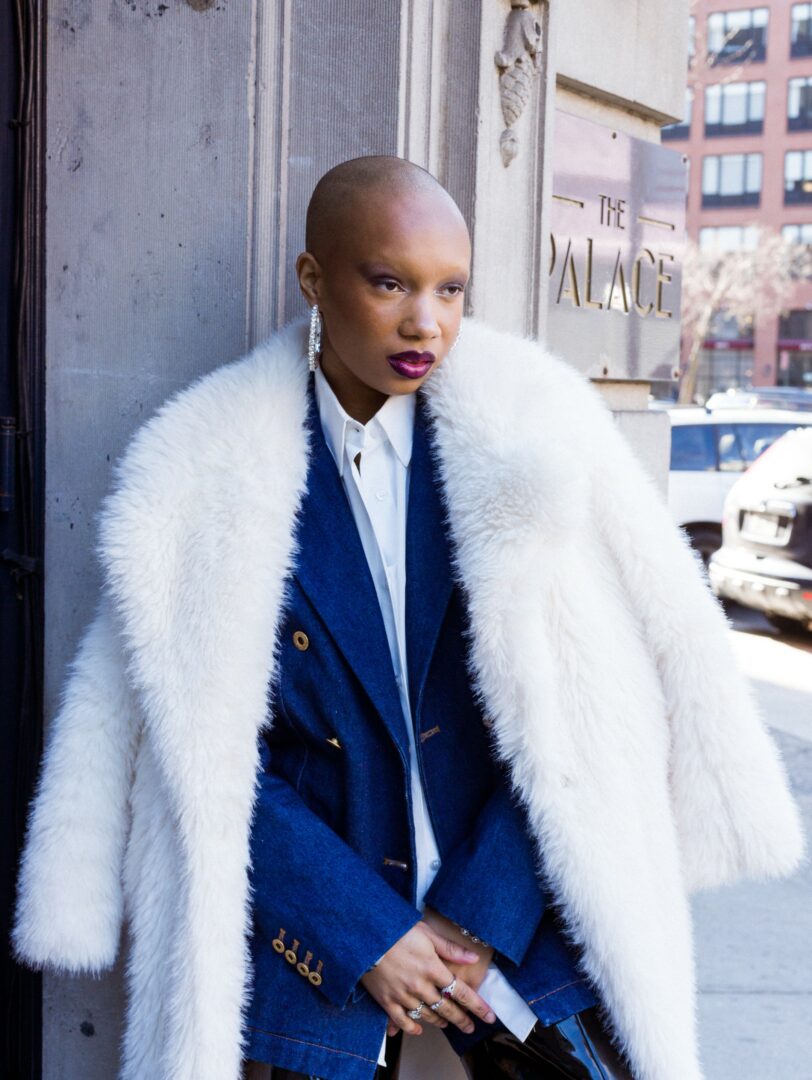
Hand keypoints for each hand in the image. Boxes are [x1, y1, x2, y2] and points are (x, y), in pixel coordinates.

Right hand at [360, 920, 496, 1038]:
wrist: (365, 936)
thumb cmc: (396, 930)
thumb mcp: (426, 933)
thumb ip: (450, 948)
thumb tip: (473, 958)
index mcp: (432, 967)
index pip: (461, 992)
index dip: (477, 1006)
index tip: (489, 1017)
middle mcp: (420, 985)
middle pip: (447, 1008)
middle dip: (462, 1019)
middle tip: (471, 1028)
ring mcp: (403, 995)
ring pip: (428, 1015)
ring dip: (440, 1021)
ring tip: (448, 1024)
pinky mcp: (387, 1001)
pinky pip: (403, 1021)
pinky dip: (413, 1027)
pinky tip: (420, 1028)